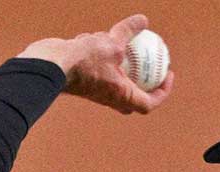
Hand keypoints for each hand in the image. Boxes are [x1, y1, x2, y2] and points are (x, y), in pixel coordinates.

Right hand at [17, 14, 173, 113]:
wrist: (51, 66)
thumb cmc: (84, 60)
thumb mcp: (112, 42)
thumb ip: (128, 32)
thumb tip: (143, 20)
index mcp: (122, 96)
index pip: (149, 103)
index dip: (163, 91)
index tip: (168, 75)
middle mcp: (109, 98)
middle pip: (132, 98)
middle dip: (142, 84)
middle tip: (150, 67)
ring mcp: (95, 91)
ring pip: (112, 78)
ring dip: (115, 60)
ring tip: (113, 40)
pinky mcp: (82, 80)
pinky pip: (96, 69)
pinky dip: (97, 53)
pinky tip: (90, 36)